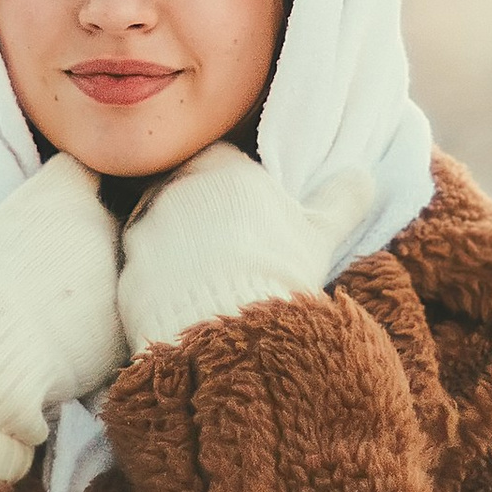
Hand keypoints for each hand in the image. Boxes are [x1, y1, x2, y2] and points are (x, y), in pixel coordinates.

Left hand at [116, 145, 373, 360]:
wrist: (233, 331)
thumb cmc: (281, 273)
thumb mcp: (322, 232)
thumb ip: (342, 198)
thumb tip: (364, 176)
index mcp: (221, 166)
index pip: (218, 160)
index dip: (230, 186)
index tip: (245, 214)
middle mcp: (174, 189)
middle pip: (181, 191)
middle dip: (197, 215)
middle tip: (225, 251)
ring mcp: (144, 231)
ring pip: (155, 230)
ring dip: (173, 249)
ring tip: (205, 283)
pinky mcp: (126, 273)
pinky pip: (139, 272)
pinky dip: (155, 286)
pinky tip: (182, 306)